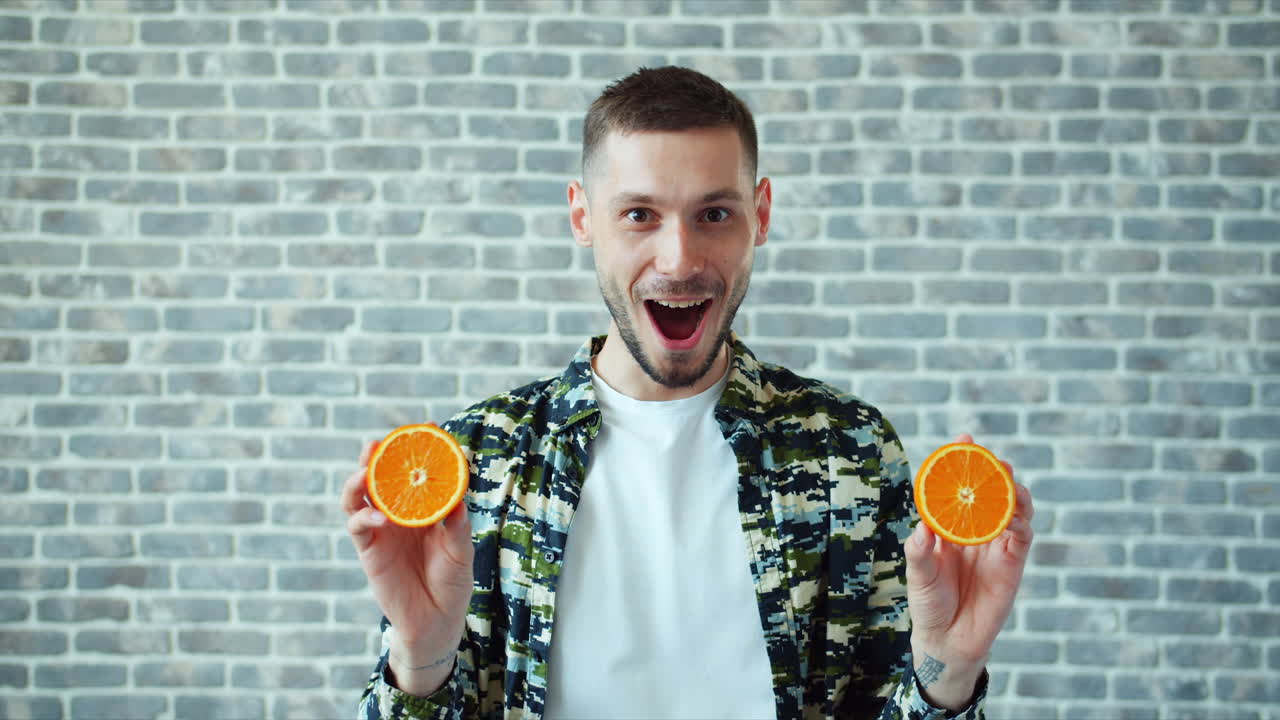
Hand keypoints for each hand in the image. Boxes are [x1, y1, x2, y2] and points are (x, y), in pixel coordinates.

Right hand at [342, 439, 474, 695]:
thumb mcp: (461, 551)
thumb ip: (457, 525)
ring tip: (365, 470)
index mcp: (423, 507)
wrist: (436, 621)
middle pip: (381, 476)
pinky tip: (377, 516)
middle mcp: (398, 512)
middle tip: (378, 442)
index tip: (429, 428)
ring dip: (358, 480)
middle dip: (377, 456)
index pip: (417, 471)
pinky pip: (358, 526)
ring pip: (359, 496)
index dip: (419, 450)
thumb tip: (457, 496)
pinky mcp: (369, 550)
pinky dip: (363, 517)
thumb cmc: (452, 583)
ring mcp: (381, 529)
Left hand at [904, 433, 1033, 710]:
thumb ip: (919, 553)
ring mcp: (996, 545)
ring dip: (1014, 492)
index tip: (965, 438)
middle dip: (994, 470)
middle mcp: (975, 529)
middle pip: (990, 491)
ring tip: (1009, 481)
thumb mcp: (918, 576)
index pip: (957, 486)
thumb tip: (921, 529)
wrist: (948, 639)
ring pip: (1013, 508)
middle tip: (994, 458)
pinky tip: (1016, 516)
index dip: (962, 462)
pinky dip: (1021, 522)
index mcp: (949, 525)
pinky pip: (1022, 538)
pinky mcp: (1012, 564)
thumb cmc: (928, 603)